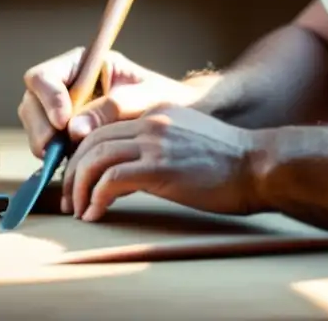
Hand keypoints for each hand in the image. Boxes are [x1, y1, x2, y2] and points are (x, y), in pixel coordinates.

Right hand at [17, 47, 197, 157]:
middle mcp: (68, 85)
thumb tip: (74, 129)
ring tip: (68, 160)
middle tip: (55, 149)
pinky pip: (48, 145)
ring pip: (35, 125)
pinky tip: (74, 168)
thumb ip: (112, 108)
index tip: (64, 122)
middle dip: (41, 127)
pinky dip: (56, 158)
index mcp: (85, 64)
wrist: (176, 121)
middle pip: (32, 101)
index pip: (46, 75)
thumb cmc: (165, 100)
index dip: (48, 98)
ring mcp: (64, 110)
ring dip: (45, 145)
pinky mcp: (67, 135)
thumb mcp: (146, 98)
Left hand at [61, 105, 262, 221]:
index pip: (105, 127)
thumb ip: (158, 145)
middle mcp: (151, 121)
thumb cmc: (229, 162)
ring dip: (79, 187)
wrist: (258, 165)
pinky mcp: (160, 168)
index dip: (84, 153)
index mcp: (157, 113)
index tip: (78, 177)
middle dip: (74, 171)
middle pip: (92, 140)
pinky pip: (111, 180)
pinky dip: (96, 198)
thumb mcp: (188, 140)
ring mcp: (155, 143)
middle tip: (70, 197)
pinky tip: (96, 214)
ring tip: (79, 210)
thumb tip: (130, 172)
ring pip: (95, 158)